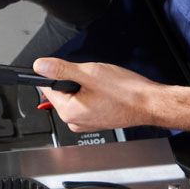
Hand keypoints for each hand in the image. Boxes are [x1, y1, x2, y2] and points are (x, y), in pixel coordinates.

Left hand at [33, 57, 162, 132]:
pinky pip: (86, 102)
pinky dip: (93, 93)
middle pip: (61, 92)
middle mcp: (75, 121)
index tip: (68, 68)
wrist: (149, 103)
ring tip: (102, 85)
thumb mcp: (89, 74)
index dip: (55, 74)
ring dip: (84, 86)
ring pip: (75, 96)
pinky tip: (106, 91)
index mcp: (69, 112)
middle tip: (92, 78)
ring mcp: (86, 122)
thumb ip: (61, 69)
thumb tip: (40, 66)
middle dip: (73, 80)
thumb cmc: (125, 92)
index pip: (46, 88)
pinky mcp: (96, 120)